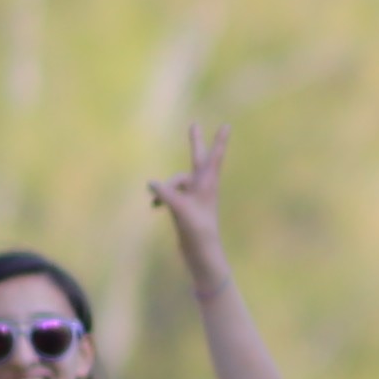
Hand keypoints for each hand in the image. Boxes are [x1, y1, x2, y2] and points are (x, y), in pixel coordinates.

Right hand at [144, 125, 232, 277]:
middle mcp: (202, 187)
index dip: (219, 141)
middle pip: (197, 159)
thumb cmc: (197, 231)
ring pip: (176, 181)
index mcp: (208, 184)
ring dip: (165, 188)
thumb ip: (166, 193)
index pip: (214, 157)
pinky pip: (170, 194)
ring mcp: (194, 196)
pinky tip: (154, 205)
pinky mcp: (185, 206)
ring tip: (156, 203)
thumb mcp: (180, 209)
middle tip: (194, 124)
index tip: (226, 125)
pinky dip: (162, 196)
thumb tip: (151, 183)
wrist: (202, 254)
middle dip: (194, 142)